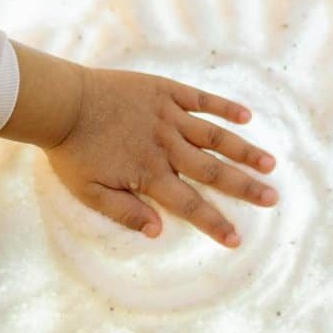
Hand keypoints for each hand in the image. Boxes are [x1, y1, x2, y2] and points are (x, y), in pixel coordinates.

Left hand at [43, 67, 278, 247]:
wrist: (60, 102)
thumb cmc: (72, 151)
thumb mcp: (89, 192)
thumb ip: (125, 212)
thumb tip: (158, 232)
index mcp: (150, 174)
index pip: (190, 205)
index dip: (214, 224)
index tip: (236, 239)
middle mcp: (167, 147)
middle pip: (214, 171)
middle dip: (245, 188)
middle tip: (272, 198)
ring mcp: (169, 117)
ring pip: (215, 136)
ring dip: (244, 150)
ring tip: (270, 163)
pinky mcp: (166, 92)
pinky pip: (202, 100)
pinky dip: (225, 108)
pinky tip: (246, 117)